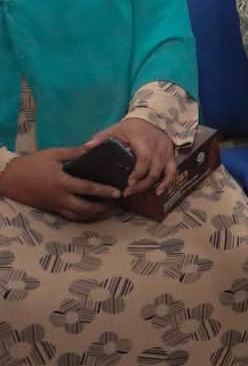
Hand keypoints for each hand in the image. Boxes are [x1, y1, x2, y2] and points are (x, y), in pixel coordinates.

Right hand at [0, 148, 122, 219]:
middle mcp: (60, 198)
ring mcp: (54, 206)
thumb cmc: (32, 164)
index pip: (87, 189)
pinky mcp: (50, 210)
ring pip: (78, 216)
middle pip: (85, 208)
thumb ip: (75, 153)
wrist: (9, 178)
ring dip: (93, 215)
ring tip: (107, 209)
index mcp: (62, 183)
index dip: (104, 191)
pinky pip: (69, 217)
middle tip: (116, 204)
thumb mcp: (53, 154)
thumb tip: (93, 148)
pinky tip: (89, 212)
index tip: (118, 192)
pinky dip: (82, 216)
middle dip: (102, 208)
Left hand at [85, 117, 176, 196]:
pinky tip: (158, 191)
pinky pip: (172, 171)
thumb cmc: (130, 127)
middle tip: (127, 192)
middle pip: (154, 170)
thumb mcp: (114, 129)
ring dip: (151, 185)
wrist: (151, 118)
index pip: (145, 159)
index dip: (138, 174)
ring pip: (163, 172)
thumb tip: (85, 148)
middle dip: (142, 184)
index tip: (128, 184)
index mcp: (144, 140)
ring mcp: (167, 152)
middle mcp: (158, 147)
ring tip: (137, 192)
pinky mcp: (171, 155)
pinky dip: (167, 182)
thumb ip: (101, 138)